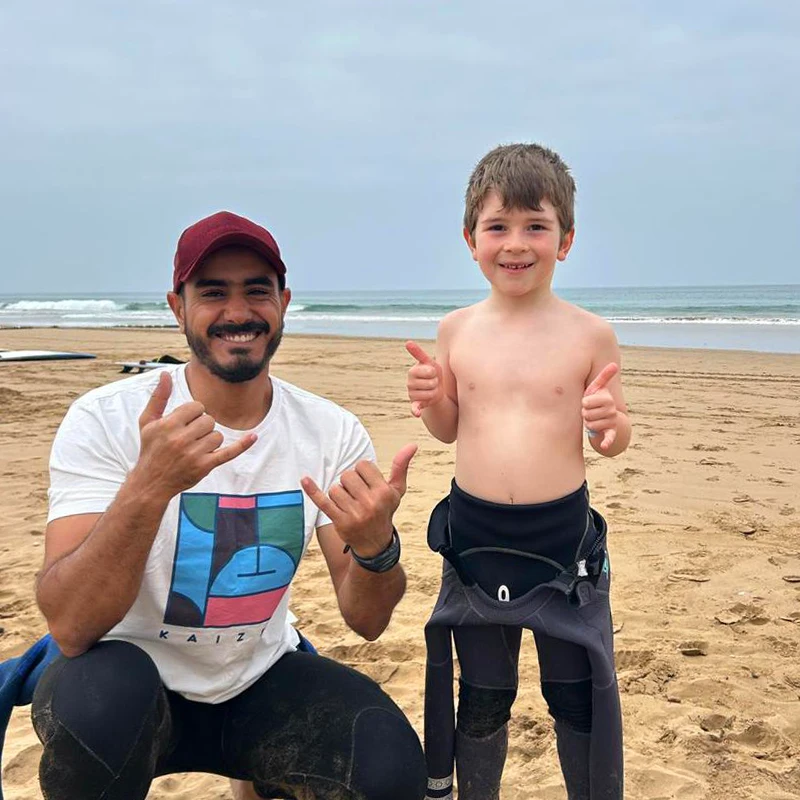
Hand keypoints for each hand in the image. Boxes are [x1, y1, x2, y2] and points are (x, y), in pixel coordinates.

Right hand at [133, 372, 256, 499]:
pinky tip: (253, 437)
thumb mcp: (147, 422)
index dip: (193, 413)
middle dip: (201, 427)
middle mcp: (180, 439)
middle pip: (208, 420)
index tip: (184, 423)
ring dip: (209, 440)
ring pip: (217, 435)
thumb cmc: (150, 449)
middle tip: (189, 437)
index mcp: (168, 425)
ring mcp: (194, 454)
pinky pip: (229, 452)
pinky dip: (242, 445)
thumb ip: (158, 397)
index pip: (196, 407)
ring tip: (195, 447)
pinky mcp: (204, 466)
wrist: (151, 483)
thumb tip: (166, 374)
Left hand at [301, 443, 417, 556]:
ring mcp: (354, 513)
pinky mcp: (340, 521)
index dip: (363, 473)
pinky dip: (313, 491)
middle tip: (358, 496)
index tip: (368, 484)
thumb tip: (411, 445)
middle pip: (347, 475)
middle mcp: (370, 502)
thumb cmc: (385, 511)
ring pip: (336, 488)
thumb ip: (401, 466)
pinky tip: (304, 480)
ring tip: (350, 504)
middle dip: (350, 483)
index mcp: (384, 492)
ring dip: (339, 494)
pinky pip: (323, 501)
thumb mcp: (397, 490)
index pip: (363, 465)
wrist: (375, 544)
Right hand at [405, 340, 443, 417]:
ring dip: (435, 392)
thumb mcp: (429, 362)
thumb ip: (420, 354)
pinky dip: (416, 410)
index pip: (429, 371)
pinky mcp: (415, 404)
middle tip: (433, 382)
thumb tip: (407, 342)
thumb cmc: (433, 373)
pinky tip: (417, 413)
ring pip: (430, 394)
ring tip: (432, 389)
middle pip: (431, 383)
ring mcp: (411, 394)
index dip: (434, 372)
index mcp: (412, 371)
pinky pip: (414, 407)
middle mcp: (409, 383)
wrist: (437, 389)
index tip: (432, 371)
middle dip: (436, 383)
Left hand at [582, 363, 619, 450]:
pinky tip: (604, 445)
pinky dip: (607, 441)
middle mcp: (611, 410)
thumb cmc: (596, 399)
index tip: (588, 401)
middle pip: (587, 414)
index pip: (586, 402)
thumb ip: (604, 376)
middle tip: (590, 411)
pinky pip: (609, 437)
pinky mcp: (611, 432)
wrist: (603, 415)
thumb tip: (614, 364)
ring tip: (592, 419)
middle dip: (585, 413)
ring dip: (588, 423)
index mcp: (607, 399)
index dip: (584, 403)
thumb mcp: (598, 387)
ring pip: (590, 425)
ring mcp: (611, 422)